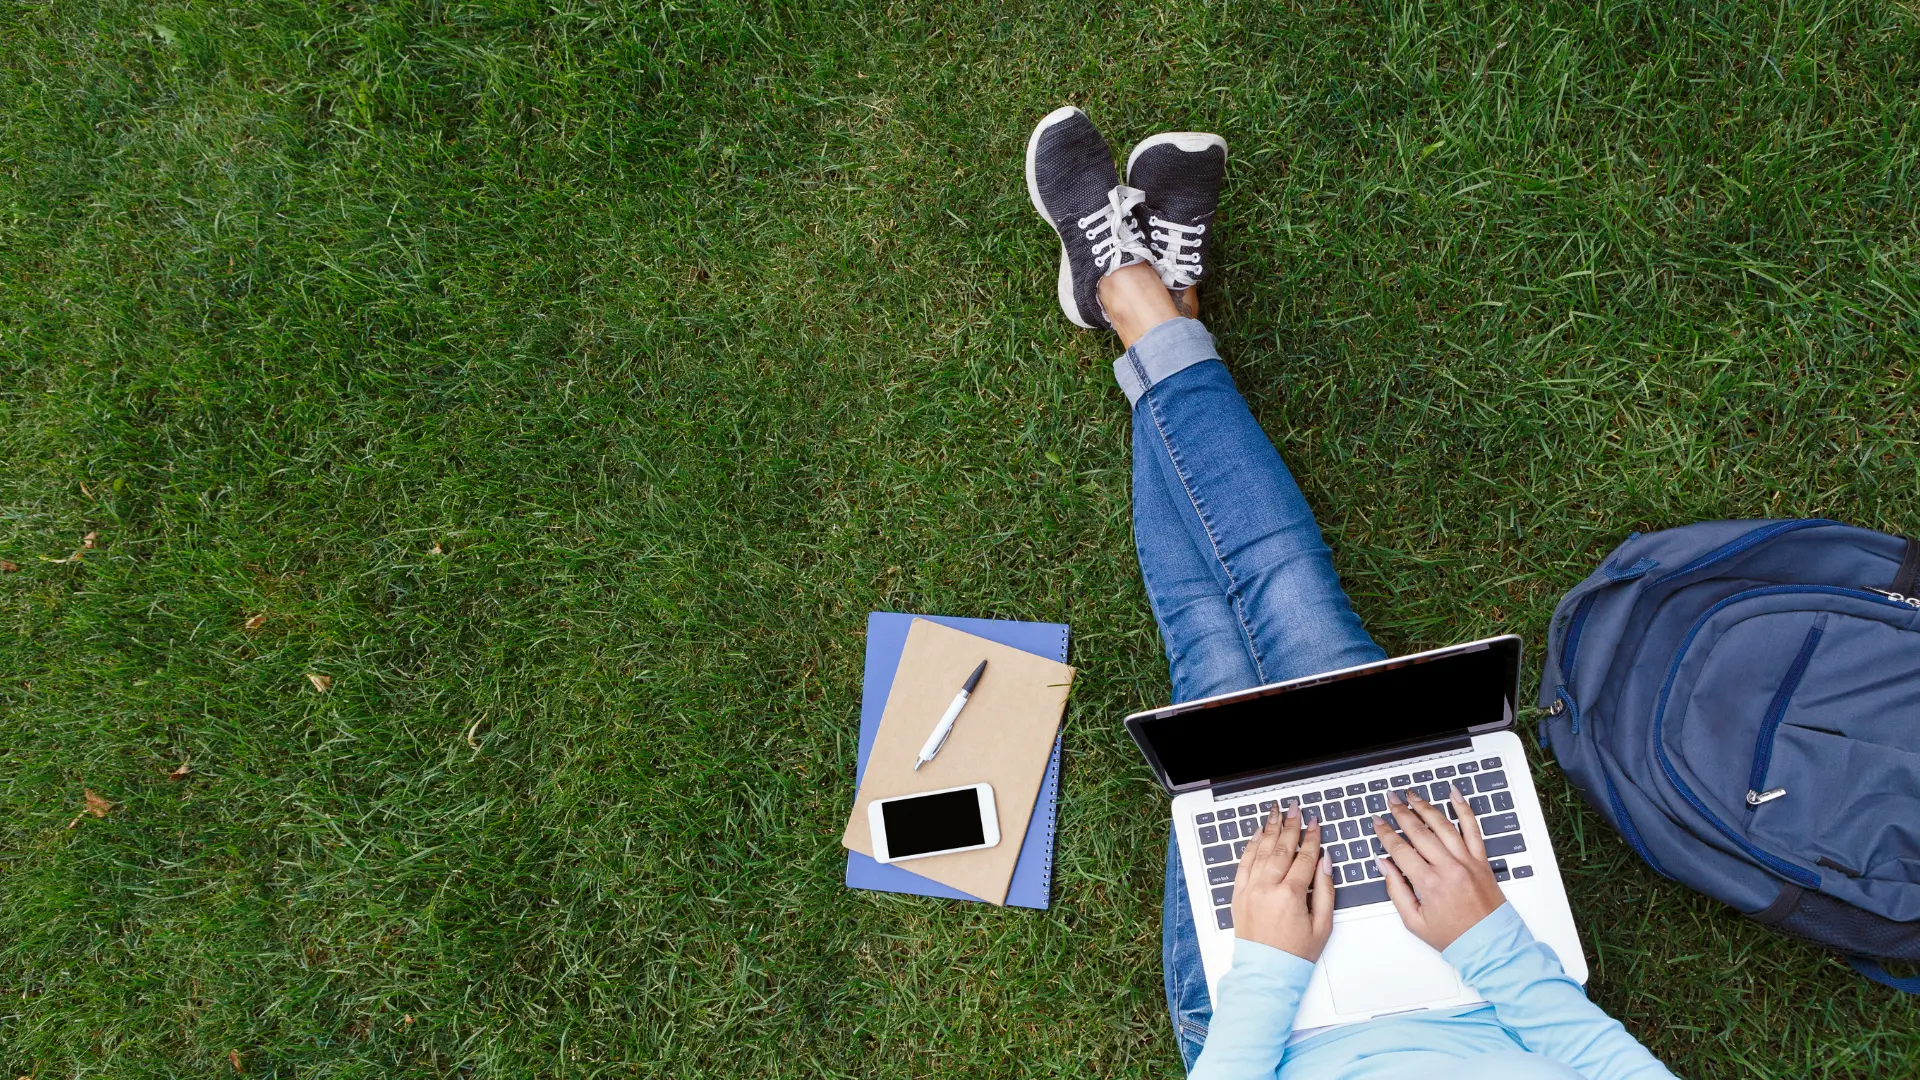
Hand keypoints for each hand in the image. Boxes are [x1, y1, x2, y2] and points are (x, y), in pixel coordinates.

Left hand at [1231, 807, 1335, 961]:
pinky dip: (1251, 845)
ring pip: (1260, 851)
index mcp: (1290, 895)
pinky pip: (1243, 862)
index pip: (1304, 858)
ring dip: (1270, 829)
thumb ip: (1325, 890)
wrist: (1266, 971)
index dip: (1312, 838)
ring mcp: (1250, 889)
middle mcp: (1267, 888)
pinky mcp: (1238, 894)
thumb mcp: (1322, 925)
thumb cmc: (1296, 953)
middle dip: (1290, 825)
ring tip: (1276, 812)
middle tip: (1294, 808)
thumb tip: (1325, 861)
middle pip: (1281, 848)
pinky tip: (1257, 833)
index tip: (1315, 823)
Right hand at [1370, 787, 1507, 950]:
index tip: (1377, 821)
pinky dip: (1464, 809)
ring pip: (1443, 825)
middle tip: (1391, 799)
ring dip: (1425, 806)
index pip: (1400, 849)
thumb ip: (1395, 891)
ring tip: (1412, 795)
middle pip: (1419, 831)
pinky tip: (1454, 795)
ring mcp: (1467, 861)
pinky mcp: (1481, 860)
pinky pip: (1473, 828)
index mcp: (1429, 883)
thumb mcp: (1415, 922)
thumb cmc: (1454, 936)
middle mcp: (1448, 867)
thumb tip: (1384, 865)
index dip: (1385, 832)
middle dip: (1401, 812)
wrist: (1490, 944)